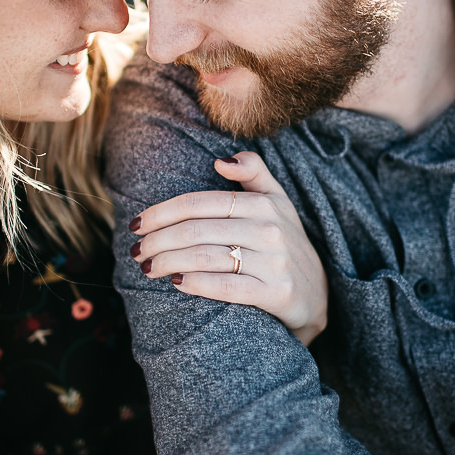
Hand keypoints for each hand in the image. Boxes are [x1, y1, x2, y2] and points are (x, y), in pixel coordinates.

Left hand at [128, 151, 327, 345]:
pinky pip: (226, 287)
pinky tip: (176, 283)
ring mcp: (274, 262)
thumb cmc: (285, 242)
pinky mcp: (276, 293)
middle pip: (195, 231)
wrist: (318, 294)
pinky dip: (195, 284)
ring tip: (147, 268)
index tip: (136, 224)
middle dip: (157, 241)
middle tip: (136, 251)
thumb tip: (220, 161)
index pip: (198, 203)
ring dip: (167, 262)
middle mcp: (269, 229)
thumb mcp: (276, 200)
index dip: (160, 213)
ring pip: (205, 257)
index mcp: (263, 203)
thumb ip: (253, 171)